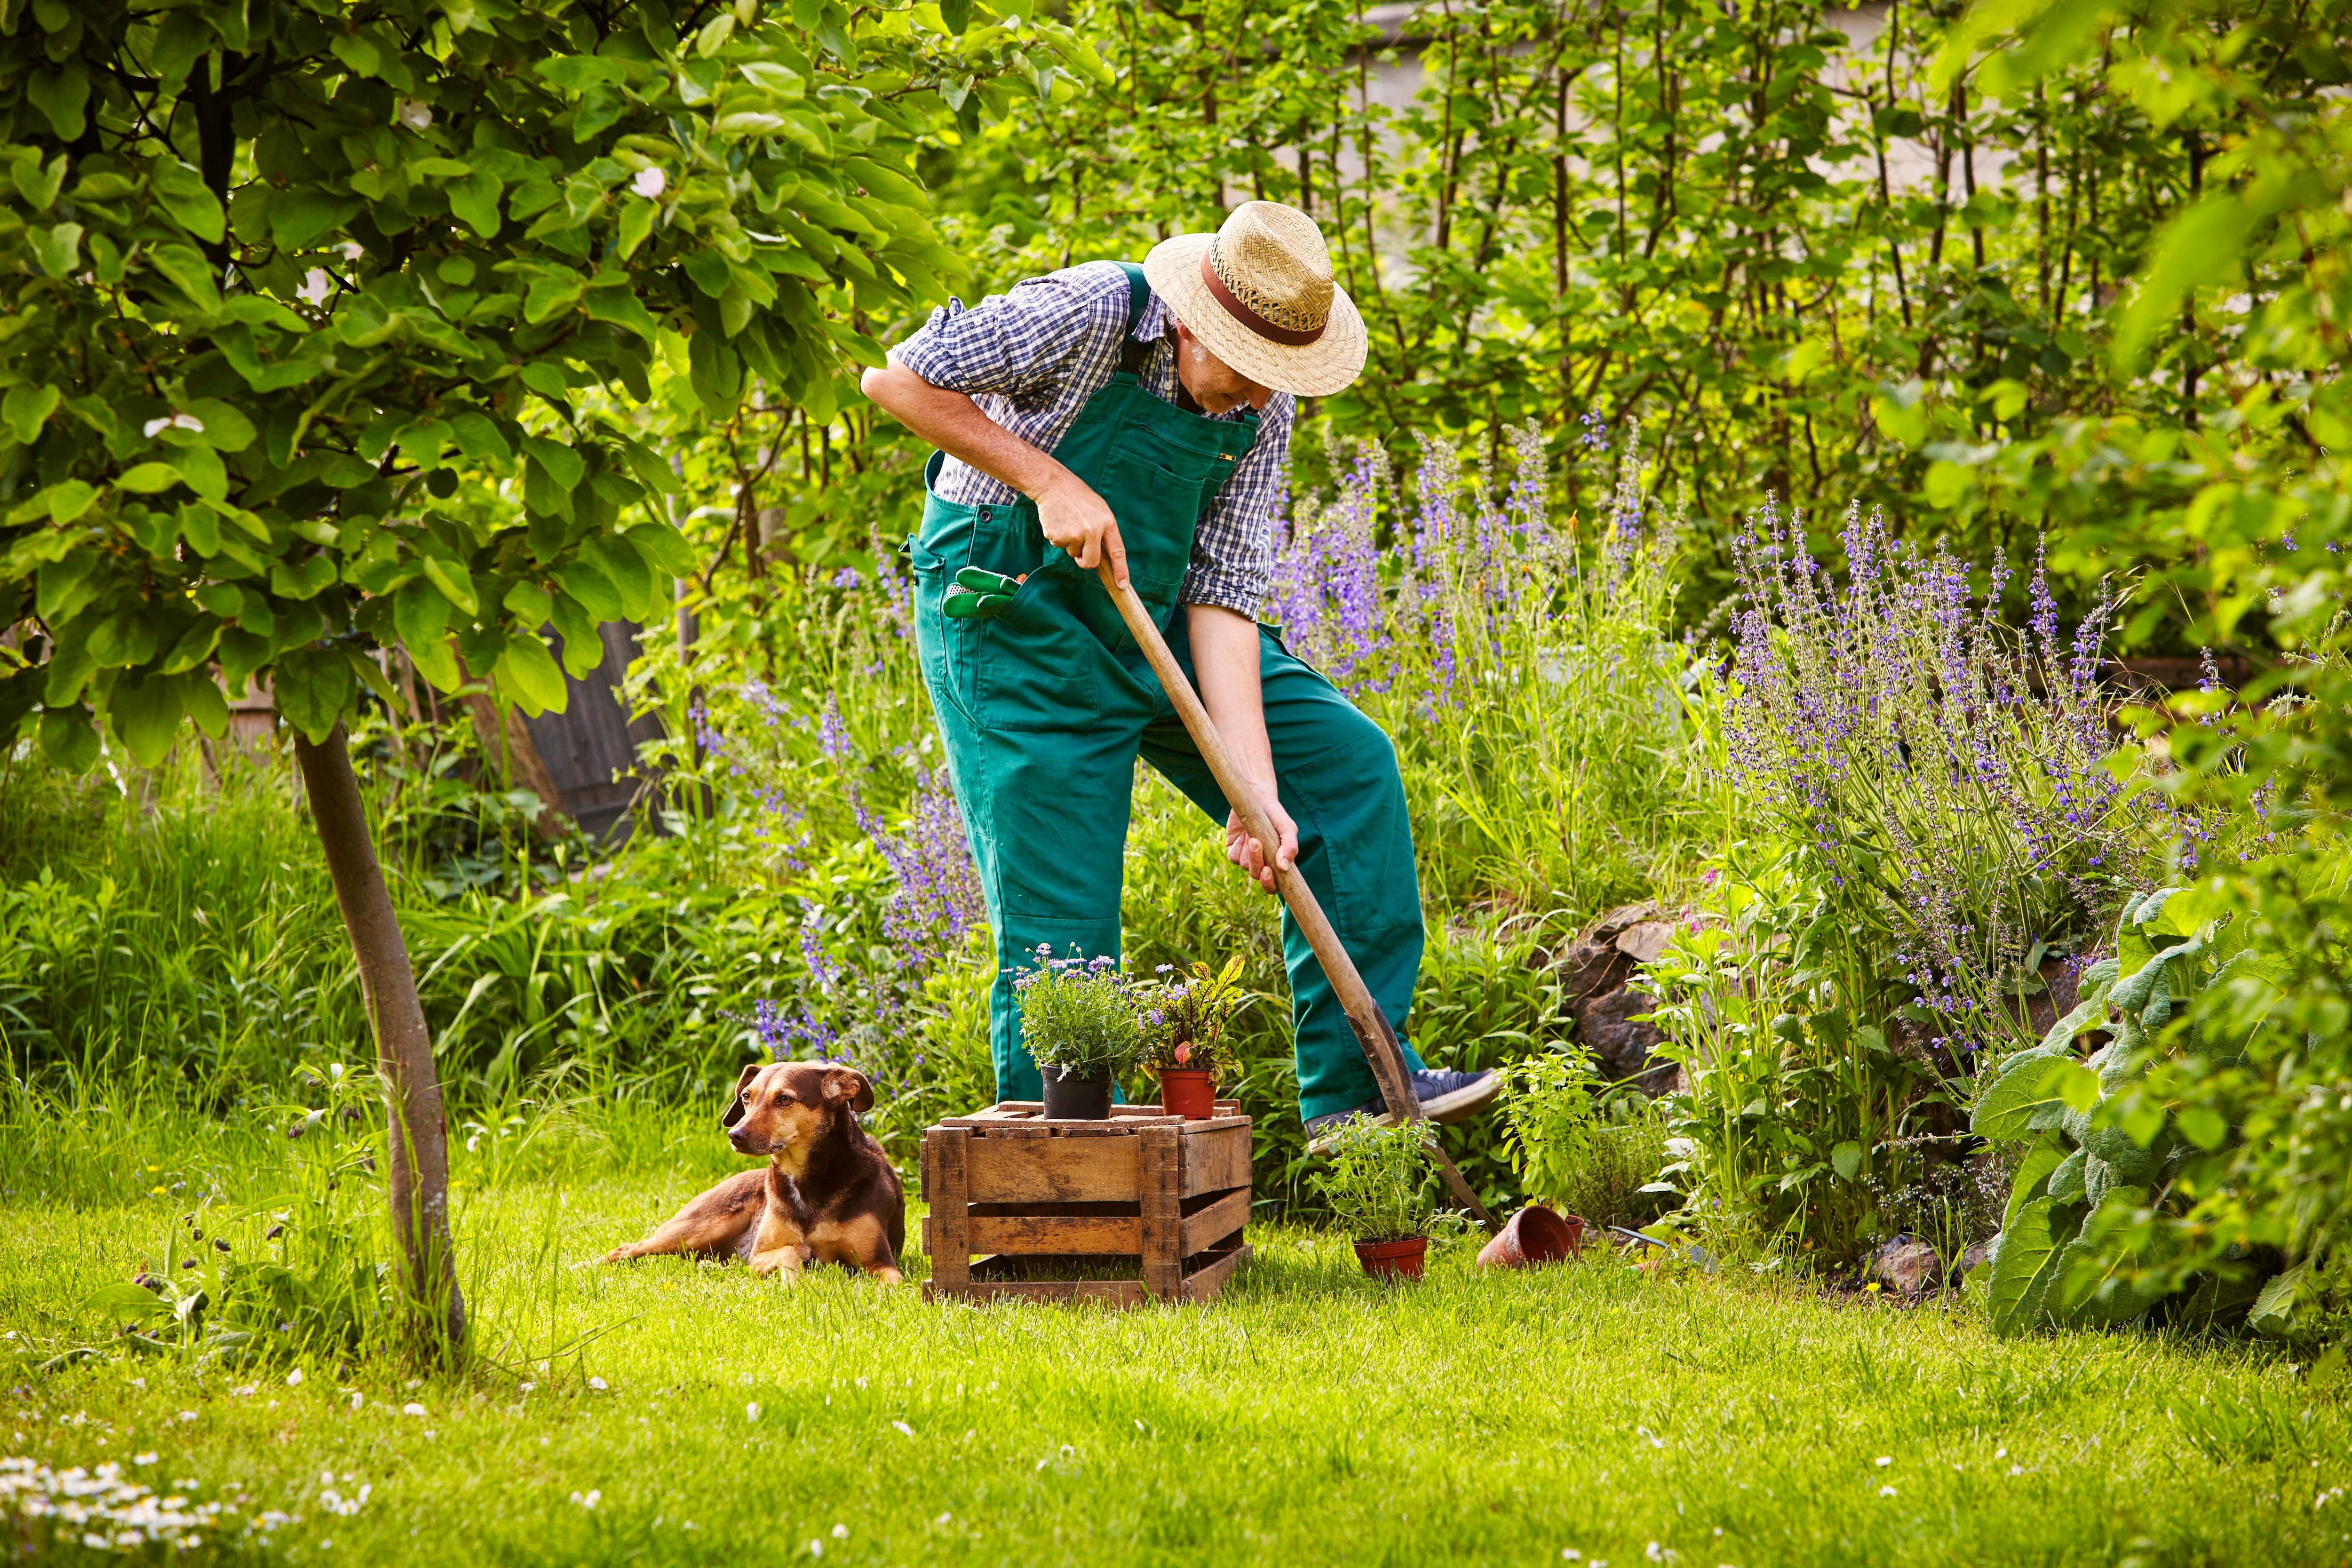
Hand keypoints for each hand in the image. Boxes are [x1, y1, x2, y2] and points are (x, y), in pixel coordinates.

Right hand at [1036, 471, 1127, 586]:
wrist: (1053, 485)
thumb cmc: (1078, 497)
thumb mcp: (1099, 510)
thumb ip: (1103, 531)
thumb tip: (1102, 556)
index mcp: (1107, 522)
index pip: (1117, 551)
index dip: (1120, 570)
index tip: (1122, 585)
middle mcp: (1092, 530)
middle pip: (1091, 562)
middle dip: (1085, 561)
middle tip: (1080, 552)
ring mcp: (1074, 534)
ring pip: (1073, 553)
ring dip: (1070, 543)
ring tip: (1068, 522)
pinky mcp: (1057, 535)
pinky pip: (1058, 545)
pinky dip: (1058, 537)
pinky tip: (1059, 521)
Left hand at [1225, 799, 1297, 893]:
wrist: (1256, 798)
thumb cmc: (1275, 815)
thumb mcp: (1288, 828)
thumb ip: (1290, 847)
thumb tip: (1284, 867)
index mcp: (1276, 864)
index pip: (1273, 886)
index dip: (1269, 884)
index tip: (1268, 871)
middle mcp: (1261, 864)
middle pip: (1257, 875)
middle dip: (1256, 862)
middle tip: (1256, 843)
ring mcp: (1246, 858)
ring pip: (1244, 866)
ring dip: (1249, 850)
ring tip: (1253, 833)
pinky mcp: (1233, 850)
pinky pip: (1233, 857)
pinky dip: (1238, 845)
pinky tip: (1244, 834)